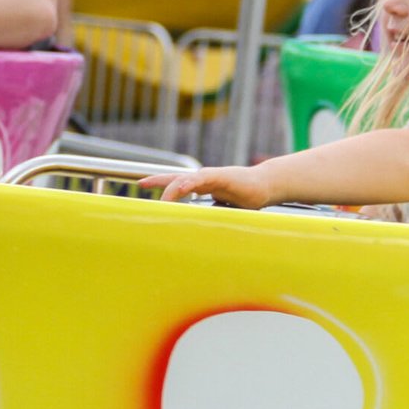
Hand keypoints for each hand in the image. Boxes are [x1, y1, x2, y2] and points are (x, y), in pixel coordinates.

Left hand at [139, 165, 272, 207]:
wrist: (266, 186)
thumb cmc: (245, 197)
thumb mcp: (222, 210)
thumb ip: (208, 217)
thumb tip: (195, 232)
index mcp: (202, 184)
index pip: (176, 182)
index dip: (159, 182)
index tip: (141, 184)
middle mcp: (203, 178)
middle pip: (175, 177)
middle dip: (158, 180)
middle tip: (142, 184)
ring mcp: (212, 176)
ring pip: (186, 178)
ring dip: (172, 188)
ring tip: (162, 199)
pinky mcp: (222, 177)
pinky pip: (202, 179)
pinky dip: (190, 183)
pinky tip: (182, 188)